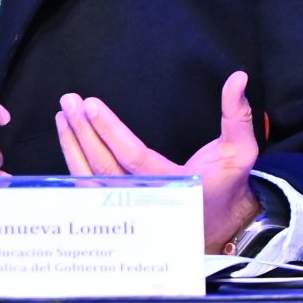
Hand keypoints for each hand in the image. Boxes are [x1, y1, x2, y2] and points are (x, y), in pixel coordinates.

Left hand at [56, 71, 259, 251]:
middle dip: (84, 132)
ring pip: (91, 180)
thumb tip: (237, 78)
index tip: (91, 104)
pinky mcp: (121, 208)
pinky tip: (67, 140)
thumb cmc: (228, 184)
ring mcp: (130, 208)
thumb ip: (237, 114)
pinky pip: (90, 189)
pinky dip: (74, 164)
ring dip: (73, 147)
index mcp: (175, 186)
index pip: (133, 157)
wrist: (221, 223)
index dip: (109, 131)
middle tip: (69, 101)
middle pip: (104, 167)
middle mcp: (147, 201)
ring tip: (62, 116)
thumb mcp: (240, 150)